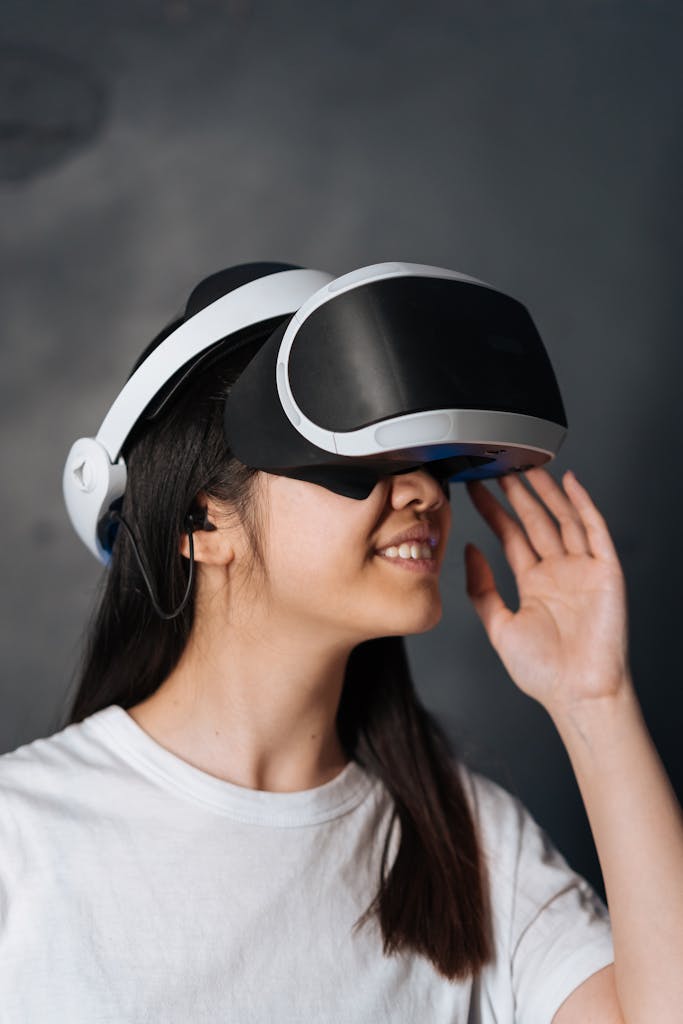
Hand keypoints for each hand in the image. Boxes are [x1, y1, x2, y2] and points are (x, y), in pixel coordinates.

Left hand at [464, 467, 631, 715]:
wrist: (577, 693)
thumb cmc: (543, 672)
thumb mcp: (499, 626)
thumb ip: (481, 588)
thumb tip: (470, 551)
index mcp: (534, 584)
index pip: (510, 537)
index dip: (493, 512)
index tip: (474, 490)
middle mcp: (558, 572)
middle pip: (535, 522)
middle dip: (517, 494)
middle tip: (497, 467)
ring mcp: (582, 569)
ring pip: (563, 519)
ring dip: (547, 493)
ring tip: (528, 467)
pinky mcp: (605, 571)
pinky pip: (595, 531)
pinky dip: (584, 505)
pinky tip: (571, 484)